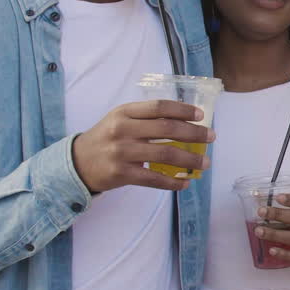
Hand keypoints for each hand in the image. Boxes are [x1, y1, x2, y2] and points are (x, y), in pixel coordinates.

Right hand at [72, 100, 213, 192]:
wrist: (78, 162)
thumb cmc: (107, 138)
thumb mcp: (121, 120)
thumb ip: (147, 118)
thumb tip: (186, 122)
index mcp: (124, 112)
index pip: (159, 107)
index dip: (183, 110)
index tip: (201, 116)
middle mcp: (123, 130)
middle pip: (166, 129)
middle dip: (194, 133)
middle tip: (211, 137)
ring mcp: (122, 152)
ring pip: (164, 153)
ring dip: (189, 159)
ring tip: (205, 162)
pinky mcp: (121, 174)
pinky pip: (154, 178)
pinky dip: (173, 181)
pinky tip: (186, 182)